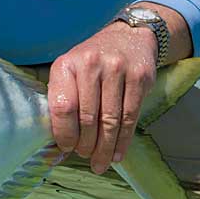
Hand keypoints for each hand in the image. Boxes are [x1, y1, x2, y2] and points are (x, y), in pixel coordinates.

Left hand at [47, 22, 157, 173]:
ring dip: (105, 147)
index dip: (64, 133)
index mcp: (66, 64)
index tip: (66, 148)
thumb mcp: (71, 70)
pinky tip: (117, 154)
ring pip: (110, 120)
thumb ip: (64, 98)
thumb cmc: (93, 61)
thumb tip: (59, 142)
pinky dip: (123, 140)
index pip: (62, 106)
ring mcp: (117, 69)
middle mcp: (91, 64)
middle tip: (85, 157)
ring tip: (100, 162)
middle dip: (86, 145)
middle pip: (87, 117)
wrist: (129, 36)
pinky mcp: (139, 77)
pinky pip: (130, 117)